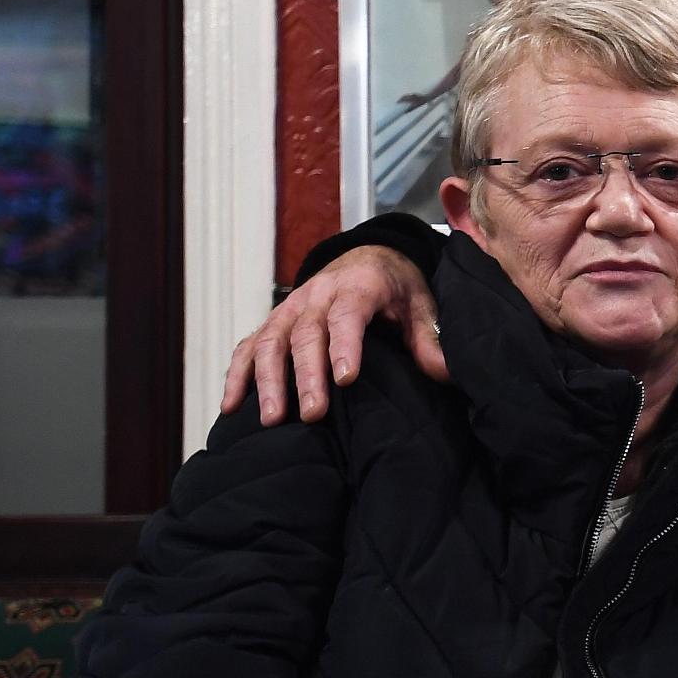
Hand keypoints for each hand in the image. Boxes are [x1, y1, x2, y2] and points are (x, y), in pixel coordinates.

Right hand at [218, 244, 441, 425]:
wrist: (368, 257)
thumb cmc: (397, 287)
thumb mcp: (421, 303)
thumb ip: (429, 337)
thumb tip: (445, 373)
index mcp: (358, 285)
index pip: (348, 315)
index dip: (344, 345)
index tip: (346, 378)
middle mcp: (317, 295)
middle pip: (305, 334)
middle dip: (306, 375)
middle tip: (312, 414)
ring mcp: (290, 308)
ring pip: (270, 342)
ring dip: (267, 380)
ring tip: (273, 420)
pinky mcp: (274, 322)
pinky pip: (248, 347)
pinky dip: (238, 376)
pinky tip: (231, 408)